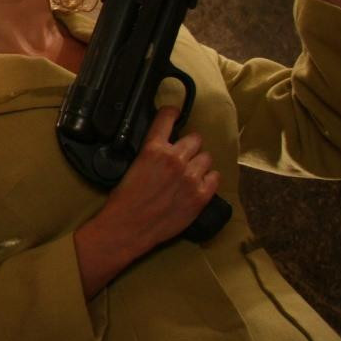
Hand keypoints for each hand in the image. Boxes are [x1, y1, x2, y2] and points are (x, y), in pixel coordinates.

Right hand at [74, 107, 217, 297]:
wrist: (129, 226)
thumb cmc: (125, 198)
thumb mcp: (133, 165)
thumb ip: (153, 152)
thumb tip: (165, 146)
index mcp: (153, 149)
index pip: (168, 117)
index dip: (172, 113)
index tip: (174, 114)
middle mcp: (175, 159)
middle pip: (195, 138)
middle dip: (189, 145)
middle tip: (183, 156)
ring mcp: (190, 177)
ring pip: (207, 157)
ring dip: (200, 163)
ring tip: (190, 173)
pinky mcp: (201, 196)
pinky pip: (215, 177)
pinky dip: (208, 179)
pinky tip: (198, 185)